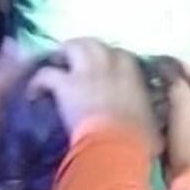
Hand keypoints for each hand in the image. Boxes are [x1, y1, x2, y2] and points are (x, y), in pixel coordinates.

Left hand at [27, 39, 158, 146]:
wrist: (116, 146)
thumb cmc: (138, 141)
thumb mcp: (152, 126)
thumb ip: (149, 119)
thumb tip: (155, 128)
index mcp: (132, 75)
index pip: (123, 56)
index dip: (112, 60)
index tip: (107, 70)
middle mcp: (109, 66)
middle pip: (95, 44)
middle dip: (84, 48)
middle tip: (75, 60)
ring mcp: (86, 72)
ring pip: (72, 47)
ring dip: (63, 53)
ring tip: (56, 64)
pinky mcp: (65, 84)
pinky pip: (46, 74)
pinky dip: (38, 82)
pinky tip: (34, 93)